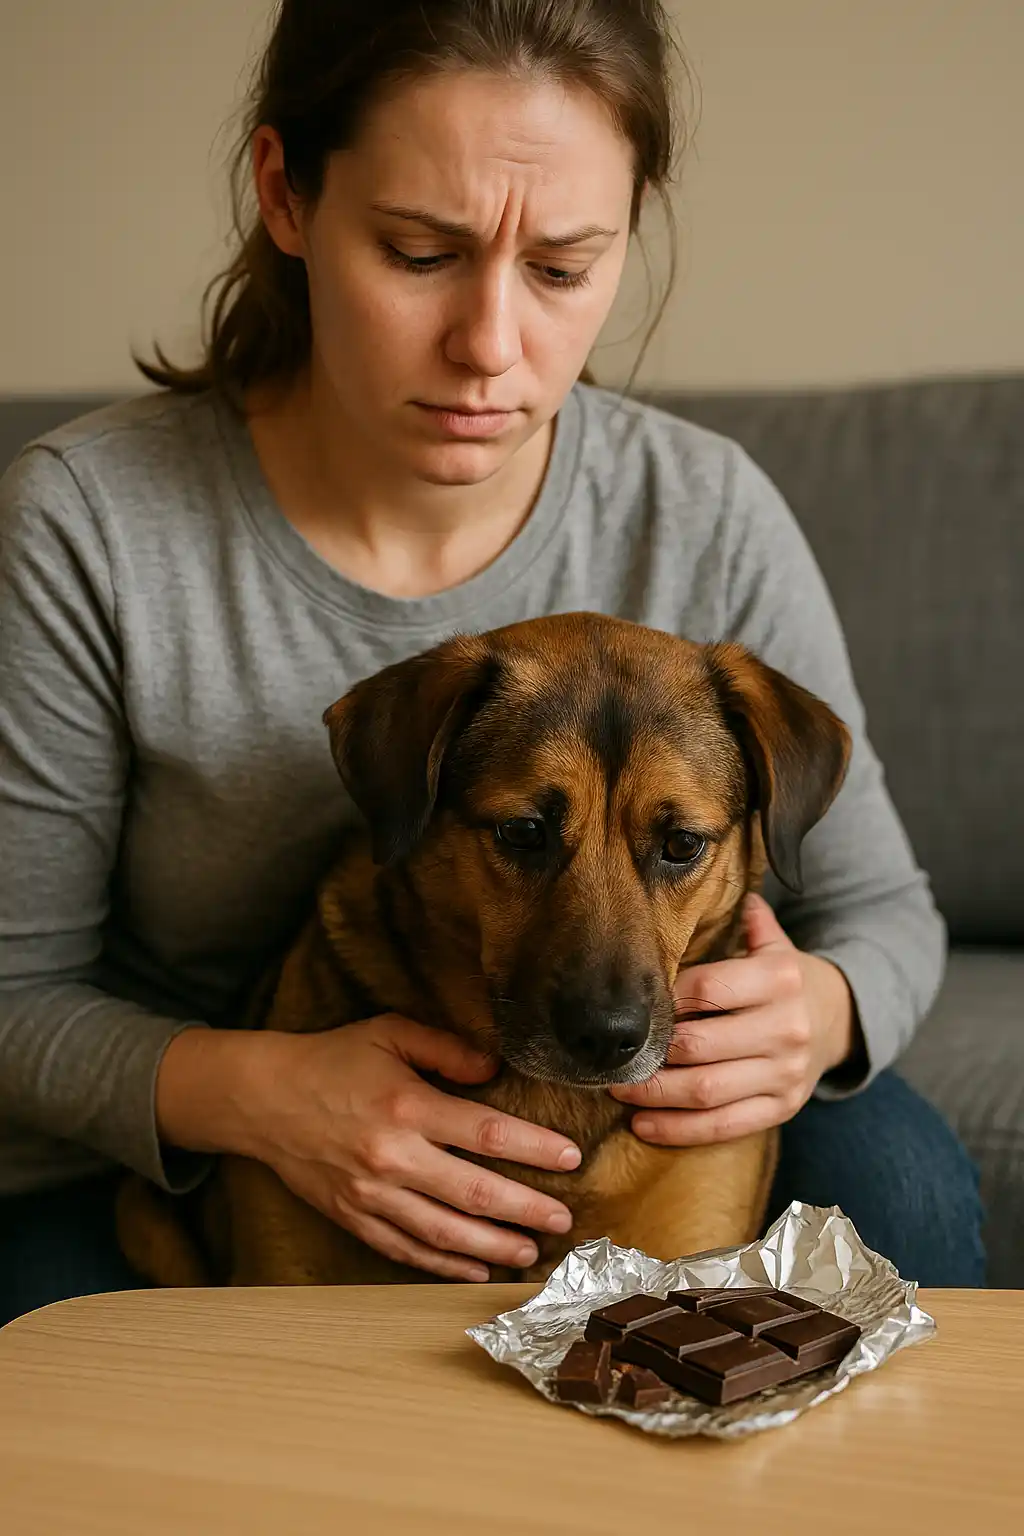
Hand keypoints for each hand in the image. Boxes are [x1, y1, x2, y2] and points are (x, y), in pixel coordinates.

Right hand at [233, 1014, 580, 1281]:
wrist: (263, 1098)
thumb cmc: (333, 1060)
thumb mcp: (390, 1033)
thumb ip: (446, 1048)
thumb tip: (493, 1069)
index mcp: (407, 1107)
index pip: (486, 1133)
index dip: (534, 1149)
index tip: (571, 1158)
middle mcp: (392, 1157)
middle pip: (474, 1193)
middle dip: (526, 1209)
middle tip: (564, 1220)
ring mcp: (371, 1194)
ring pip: (443, 1232)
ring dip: (493, 1247)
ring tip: (530, 1252)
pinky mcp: (353, 1217)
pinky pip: (405, 1249)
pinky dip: (443, 1265)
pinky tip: (475, 1270)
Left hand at [608, 894, 857, 1145]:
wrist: (839, 1020)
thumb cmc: (785, 980)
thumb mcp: (773, 945)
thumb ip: (745, 921)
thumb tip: (714, 886)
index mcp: (780, 978)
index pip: (709, 988)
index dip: (665, 999)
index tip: (632, 1007)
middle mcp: (788, 1027)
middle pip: (701, 1044)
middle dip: (651, 1054)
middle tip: (611, 1053)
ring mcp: (787, 1073)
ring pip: (708, 1090)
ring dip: (656, 1094)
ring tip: (618, 1087)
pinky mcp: (782, 1108)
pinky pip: (725, 1125)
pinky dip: (679, 1129)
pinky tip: (643, 1124)